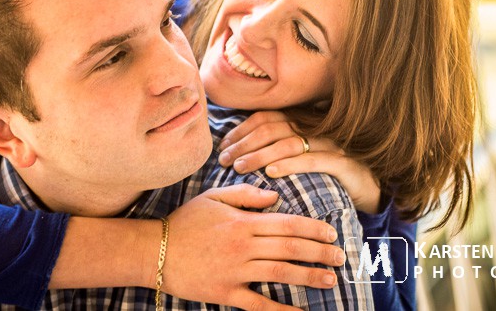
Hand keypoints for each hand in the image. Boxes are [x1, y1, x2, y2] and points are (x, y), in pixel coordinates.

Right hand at [162, 184, 345, 309]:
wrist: (155, 251)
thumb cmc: (185, 222)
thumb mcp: (214, 198)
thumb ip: (246, 195)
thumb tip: (276, 195)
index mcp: (243, 222)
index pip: (287, 223)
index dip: (313, 228)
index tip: (331, 233)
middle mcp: (243, 246)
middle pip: (290, 247)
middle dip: (319, 252)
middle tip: (340, 257)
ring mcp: (235, 271)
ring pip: (280, 272)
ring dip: (308, 276)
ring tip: (330, 280)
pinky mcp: (226, 293)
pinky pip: (258, 304)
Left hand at [217, 111, 381, 212]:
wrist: (370, 187)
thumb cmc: (327, 175)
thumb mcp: (300, 157)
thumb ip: (277, 148)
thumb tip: (239, 151)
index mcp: (302, 123)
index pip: (265, 118)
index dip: (241, 130)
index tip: (223, 146)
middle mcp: (315, 128)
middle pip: (272, 128)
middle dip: (244, 144)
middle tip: (224, 160)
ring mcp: (330, 144)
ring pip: (289, 143)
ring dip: (260, 155)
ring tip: (240, 168)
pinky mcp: (343, 163)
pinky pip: (314, 161)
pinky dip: (291, 166)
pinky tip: (272, 174)